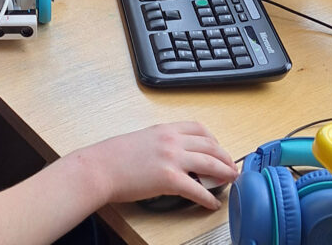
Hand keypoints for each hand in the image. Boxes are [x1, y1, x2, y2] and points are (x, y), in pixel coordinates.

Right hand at [82, 122, 237, 209]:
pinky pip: (198, 189)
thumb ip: (159, 143)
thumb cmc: (112, 156)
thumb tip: (172, 154)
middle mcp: (171, 140)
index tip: (218, 148)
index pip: (198, 128)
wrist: (99, 167)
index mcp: (163, 129)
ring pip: (210, 163)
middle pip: (210, 145)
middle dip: (225, 157)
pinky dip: (209, 198)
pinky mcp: (169, 179)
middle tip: (232, 166)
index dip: (214, 140)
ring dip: (225, 173)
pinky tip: (212, 203)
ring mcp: (171, 158)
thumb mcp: (140, 139)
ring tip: (231, 181)